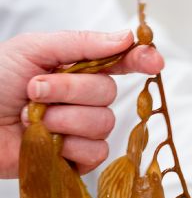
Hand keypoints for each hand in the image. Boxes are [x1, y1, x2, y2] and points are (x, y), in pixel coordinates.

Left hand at [0, 29, 163, 176]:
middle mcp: (83, 100)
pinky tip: (46, 143)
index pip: (119, 64)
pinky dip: (68, 146)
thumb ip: (81, 44)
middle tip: (35, 91)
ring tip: (32, 119)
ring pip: (102, 124)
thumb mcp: (32, 50)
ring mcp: (82, 131)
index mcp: (75, 70)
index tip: (153, 61)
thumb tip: (126, 37)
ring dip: (63, 119)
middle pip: (108, 94)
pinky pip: (96, 152)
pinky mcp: (78, 160)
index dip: (139, 60)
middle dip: (70, 90)